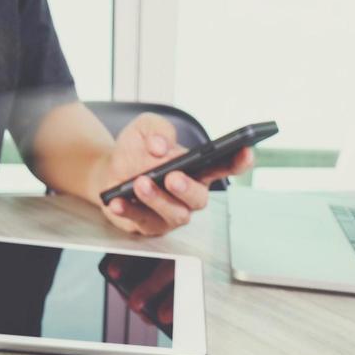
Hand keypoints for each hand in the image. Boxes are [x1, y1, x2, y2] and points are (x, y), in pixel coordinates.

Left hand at [98, 113, 253, 236]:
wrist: (109, 169)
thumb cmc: (137, 149)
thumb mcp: (145, 128)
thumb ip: (156, 129)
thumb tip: (160, 146)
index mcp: (199, 169)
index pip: (225, 167)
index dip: (239, 162)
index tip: (245, 152)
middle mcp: (189, 195)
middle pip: (200, 199)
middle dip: (188, 189)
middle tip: (173, 177)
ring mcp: (171, 213)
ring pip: (175, 215)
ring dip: (158, 200)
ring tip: (140, 183)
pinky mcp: (149, 225)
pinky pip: (142, 222)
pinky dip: (129, 210)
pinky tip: (117, 201)